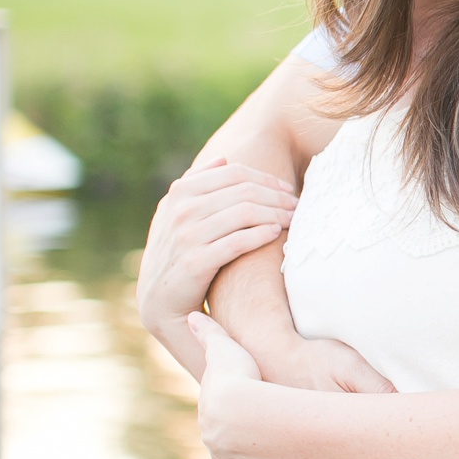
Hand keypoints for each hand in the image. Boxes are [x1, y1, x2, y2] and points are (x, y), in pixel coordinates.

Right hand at [138, 158, 297, 373]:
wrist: (160, 300)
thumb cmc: (179, 253)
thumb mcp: (179, 214)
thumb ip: (198, 185)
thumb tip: (224, 158)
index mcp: (179, 194)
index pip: (233, 173)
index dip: (266, 179)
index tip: (287, 188)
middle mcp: (180, 211)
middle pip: (244, 191)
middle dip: (277, 196)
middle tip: (298, 204)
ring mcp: (185, 236)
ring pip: (244, 212)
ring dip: (276, 213)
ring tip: (294, 219)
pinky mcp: (195, 262)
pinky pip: (237, 241)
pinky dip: (261, 234)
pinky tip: (277, 234)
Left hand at [187, 311, 280, 458]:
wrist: (241, 407)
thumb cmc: (239, 375)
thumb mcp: (224, 348)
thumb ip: (210, 334)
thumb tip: (192, 315)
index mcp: (209, 410)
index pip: (219, 412)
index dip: (237, 406)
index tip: (253, 403)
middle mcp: (212, 435)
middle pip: (228, 437)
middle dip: (245, 434)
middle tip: (267, 427)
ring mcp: (227, 454)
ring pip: (243, 456)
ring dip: (258, 453)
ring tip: (280, 446)